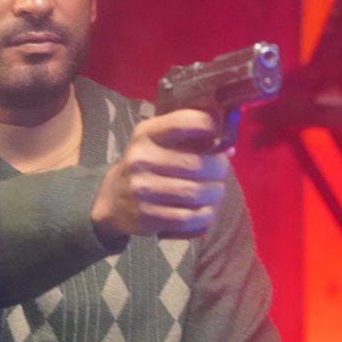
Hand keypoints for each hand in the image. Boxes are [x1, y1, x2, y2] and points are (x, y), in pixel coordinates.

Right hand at [91, 109, 230, 241]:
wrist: (113, 199)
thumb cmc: (146, 164)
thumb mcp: (159, 143)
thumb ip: (191, 139)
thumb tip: (229, 148)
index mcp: (146, 134)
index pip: (182, 123)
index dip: (209, 126)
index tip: (221, 134)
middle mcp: (141, 159)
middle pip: (196, 164)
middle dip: (219, 168)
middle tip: (221, 170)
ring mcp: (143, 189)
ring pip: (196, 193)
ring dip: (214, 193)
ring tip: (214, 190)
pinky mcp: (147, 217)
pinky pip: (189, 218)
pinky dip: (205, 215)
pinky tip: (205, 209)